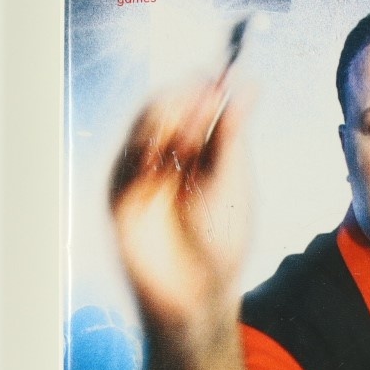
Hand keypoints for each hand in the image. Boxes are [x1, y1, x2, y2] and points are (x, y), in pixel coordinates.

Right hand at [109, 77, 252, 354]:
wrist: (197, 294)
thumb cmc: (222, 244)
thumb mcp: (233, 179)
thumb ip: (233, 132)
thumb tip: (248, 82)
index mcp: (200, 152)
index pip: (197, 105)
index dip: (206, 87)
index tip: (223, 74)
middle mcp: (169, 159)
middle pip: (167, 110)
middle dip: (186, 100)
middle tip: (208, 98)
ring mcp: (142, 176)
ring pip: (144, 130)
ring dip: (167, 120)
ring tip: (193, 126)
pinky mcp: (120, 196)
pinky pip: (125, 161)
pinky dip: (144, 150)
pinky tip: (165, 150)